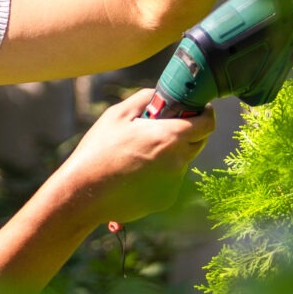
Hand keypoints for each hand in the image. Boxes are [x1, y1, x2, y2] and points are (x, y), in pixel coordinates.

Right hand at [58, 86, 212, 227]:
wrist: (85, 192)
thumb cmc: (99, 150)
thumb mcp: (117, 115)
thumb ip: (143, 99)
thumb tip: (158, 95)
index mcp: (169, 136)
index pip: (207, 124)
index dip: (206, 114)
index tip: (200, 110)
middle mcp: (178, 161)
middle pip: (198, 142)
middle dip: (190, 132)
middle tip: (167, 127)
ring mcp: (174, 182)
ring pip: (182, 161)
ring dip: (171, 153)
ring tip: (141, 153)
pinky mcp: (166, 199)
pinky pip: (170, 180)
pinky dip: (161, 173)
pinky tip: (136, 173)